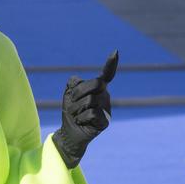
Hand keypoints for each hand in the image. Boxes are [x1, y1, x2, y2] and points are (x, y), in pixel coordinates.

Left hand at [52, 50, 118, 168]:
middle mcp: (105, 96)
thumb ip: (74, 84)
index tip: (115, 52)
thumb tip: (79, 81)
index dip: (111, 64)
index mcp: (98, 88)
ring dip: (76, 108)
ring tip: (76, 115)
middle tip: (72, 102)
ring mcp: (106, 109)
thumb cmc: (71, 111)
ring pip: (90, 100)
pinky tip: (81, 122)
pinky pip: (91, 113)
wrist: (69, 132)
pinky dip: (80, 118)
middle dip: (79, 92)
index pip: (106, 74)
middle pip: (96, 84)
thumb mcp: (69, 94)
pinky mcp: (105, 121)